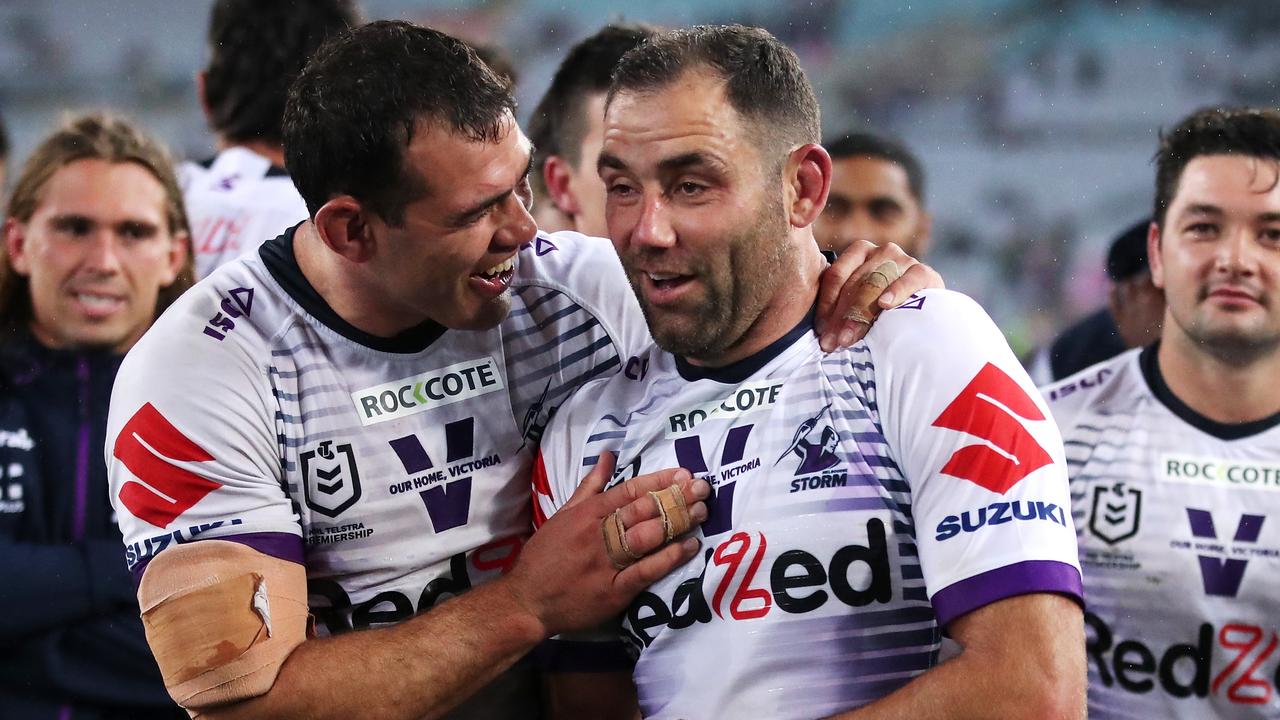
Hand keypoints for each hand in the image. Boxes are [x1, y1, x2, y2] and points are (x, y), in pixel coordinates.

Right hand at [507, 453, 708, 636]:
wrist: (527, 600)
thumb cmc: (545, 555)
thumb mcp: (563, 514)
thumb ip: (589, 486)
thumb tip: (608, 456)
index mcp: (587, 513)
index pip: (629, 490)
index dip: (659, 481)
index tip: (684, 474)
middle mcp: (598, 534)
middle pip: (643, 510)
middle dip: (676, 498)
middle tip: (703, 488)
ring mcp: (606, 562)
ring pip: (647, 537)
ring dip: (677, 523)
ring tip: (702, 512)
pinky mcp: (613, 591)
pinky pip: (646, 571)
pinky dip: (669, 558)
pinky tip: (689, 547)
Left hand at [815, 241, 943, 350]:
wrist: (926, 309)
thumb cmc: (885, 308)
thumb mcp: (860, 303)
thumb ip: (841, 306)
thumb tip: (820, 331)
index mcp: (859, 252)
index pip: (836, 276)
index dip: (826, 305)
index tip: (821, 331)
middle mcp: (881, 251)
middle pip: (855, 284)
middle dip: (841, 317)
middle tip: (831, 342)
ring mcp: (903, 260)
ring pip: (876, 285)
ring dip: (860, 314)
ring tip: (848, 337)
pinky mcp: (924, 272)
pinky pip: (908, 280)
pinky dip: (896, 291)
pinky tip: (885, 304)